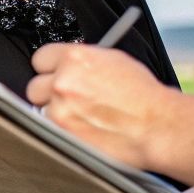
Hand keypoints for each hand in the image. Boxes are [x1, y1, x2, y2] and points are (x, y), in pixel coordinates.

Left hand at [27, 43, 172, 168]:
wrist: (158, 125)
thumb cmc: (144, 96)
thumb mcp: (113, 62)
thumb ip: (84, 62)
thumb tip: (69, 64)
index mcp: (74, 58)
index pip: (40, 58)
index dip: (49, 68)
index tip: (54, 74)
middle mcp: (63, 82)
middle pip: (35, 86)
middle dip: (49, 94)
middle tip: (68, 100)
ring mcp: (60, 110)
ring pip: (43, 111)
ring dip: (58, 115)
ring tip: (84, 118)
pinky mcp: (64, 134)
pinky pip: (53, 131)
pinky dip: (65, 132)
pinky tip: (87, 130)